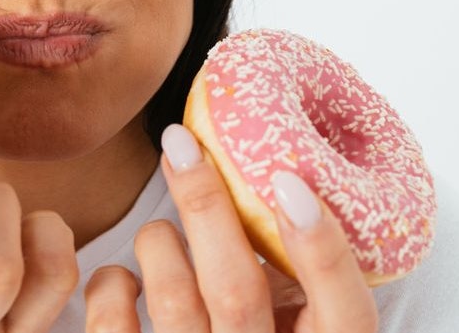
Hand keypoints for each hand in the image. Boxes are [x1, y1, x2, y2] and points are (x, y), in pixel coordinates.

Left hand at [84, 123, 376, 332]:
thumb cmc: (264, 330)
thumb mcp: (302, 306)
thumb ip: (299, 263)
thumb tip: (274, 168)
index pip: (346, 312)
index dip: (323, 251)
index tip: (289, 181)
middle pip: (236, 292)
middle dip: (206, 208)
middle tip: (181, 143)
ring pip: (172, 298)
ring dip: (160, 242)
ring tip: (162, 233)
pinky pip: (112, 324)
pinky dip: (111, 285)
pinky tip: (127, 279)